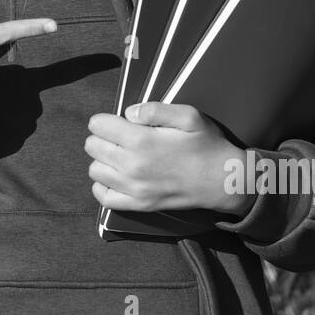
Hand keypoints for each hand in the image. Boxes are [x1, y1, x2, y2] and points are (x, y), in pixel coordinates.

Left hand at [85, 102, 252, 215]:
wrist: (223, 181)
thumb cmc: (206, 145)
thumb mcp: (189, 116)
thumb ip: (155, 109)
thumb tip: (129, 113)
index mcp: (141, 140)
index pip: (98, 125)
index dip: (106, 119)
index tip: (120, 122)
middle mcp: (132, 166)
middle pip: (92, 146)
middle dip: (103, 137)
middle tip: (122, 137)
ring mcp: (134, 188)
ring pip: (94, 170)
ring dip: (103, 160)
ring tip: (120, 155)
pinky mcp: (138, 205)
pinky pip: (104, 197)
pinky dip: (103, 185)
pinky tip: (116, 176)